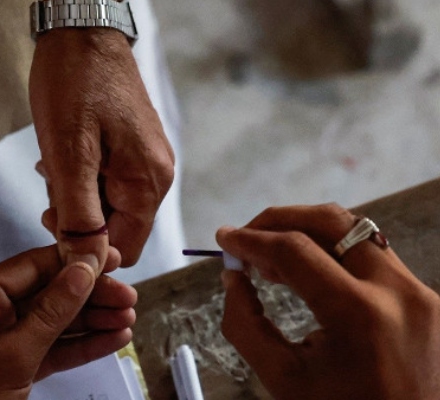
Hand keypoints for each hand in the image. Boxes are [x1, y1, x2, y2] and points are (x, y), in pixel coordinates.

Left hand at [0, 245, 135, 399]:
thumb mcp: (13, 357)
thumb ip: (50, 313)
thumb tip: (83, 271)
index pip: (30, 267)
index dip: (73, 261)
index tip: (111, 260)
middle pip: (46, 293)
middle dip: (89, 296)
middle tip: (129, 296)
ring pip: (52, 321)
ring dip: (91, 321)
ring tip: (128, 319)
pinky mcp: (11, 364)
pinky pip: (49, 347)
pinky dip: (79, 345)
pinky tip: (112, 339)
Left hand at [29, 28, 174, 269]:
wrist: (82, 33)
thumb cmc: (74, 84)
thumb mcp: (68, 154)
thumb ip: (78, 213)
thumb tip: (85, 262)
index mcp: (148, 182)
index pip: (123, 249)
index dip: (87, 250)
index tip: (55, 223)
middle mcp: (156, 177)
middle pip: (116, 229)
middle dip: (78, 219)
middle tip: (51, 187)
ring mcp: (146, 162)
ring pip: (108, 208)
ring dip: (76, 198)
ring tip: (54, 166)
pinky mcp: (133, 151)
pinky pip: (108, 184)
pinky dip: (82, 180)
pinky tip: (63, 158)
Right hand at [216, 204, 439, 399]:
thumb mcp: (282, 379)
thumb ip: (244, 324)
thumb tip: (232, 277)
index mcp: (360, 316)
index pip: (294, 250)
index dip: (250, 240)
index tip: (225, 239)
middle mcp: (397, 292)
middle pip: (330, 221)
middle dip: (279, 220)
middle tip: (247, 237)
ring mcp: (419, 292)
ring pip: (355, 231)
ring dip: (306, 232)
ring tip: (272, 258)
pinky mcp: (425, 296)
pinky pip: (372, 255)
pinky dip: (333, 252)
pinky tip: (309, 271)